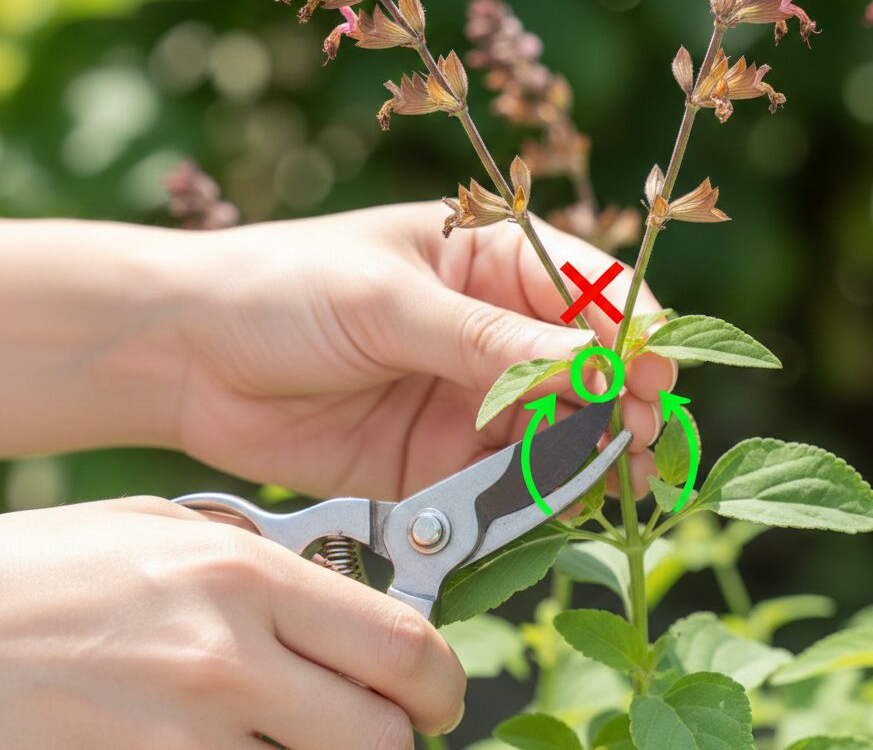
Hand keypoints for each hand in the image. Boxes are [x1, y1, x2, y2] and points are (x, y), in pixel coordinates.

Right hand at [0, 497, 464, 748]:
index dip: (440, 680)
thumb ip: (264, 567)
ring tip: (296, 730)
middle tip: (386, 726)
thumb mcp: (164, 531)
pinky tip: (230, 745)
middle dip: (400, 737)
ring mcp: (180, 742)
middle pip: (382, 740)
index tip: (438, 691)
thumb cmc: (47, 572)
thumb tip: (340, 603)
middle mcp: (226, 662)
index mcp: (244, 577)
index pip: (399, 644)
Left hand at [178, 202, 673, 499]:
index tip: (653, 377)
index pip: (590, 288)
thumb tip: (597, 367)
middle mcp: (490, 327)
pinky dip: (536, 495)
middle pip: (585, 366)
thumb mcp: (390, 302)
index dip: (630, 332)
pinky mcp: (440, 456)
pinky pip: (506, 478)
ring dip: (589, 454)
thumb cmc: (284, 289)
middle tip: (642, 442)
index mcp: (487, 257)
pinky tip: (558, 508)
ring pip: (556, 428)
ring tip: (618, 483)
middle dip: (619, 401)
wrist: (185, 356)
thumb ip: (490, 343)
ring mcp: (468, 394)